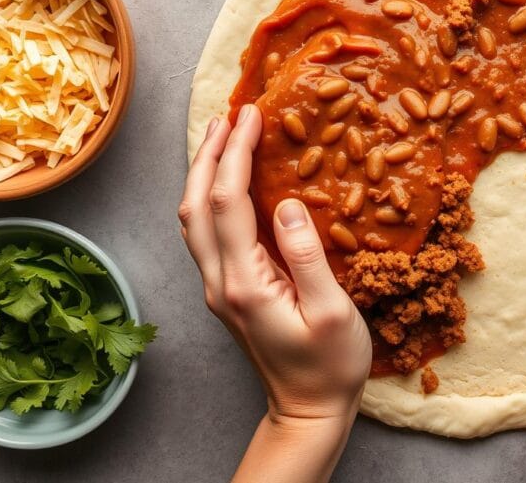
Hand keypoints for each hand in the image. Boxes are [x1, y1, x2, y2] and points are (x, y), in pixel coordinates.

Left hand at [179, 103, 371, 420]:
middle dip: (208, 155)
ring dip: (203, 174)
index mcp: (245, 283)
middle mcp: (221, 283)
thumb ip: (307, 256)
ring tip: (223, 138)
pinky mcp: (228, 293)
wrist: (308, 410)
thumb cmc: (329, 366)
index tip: (253, 116)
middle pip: (195, 205)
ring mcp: (220, 289)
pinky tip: (230, 184)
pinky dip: (211, 198)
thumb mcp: (332, 312)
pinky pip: (208, 234)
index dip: (236, 153)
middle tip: (229, 115)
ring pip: (193, 220)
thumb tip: (286, 204)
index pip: (228, 202)